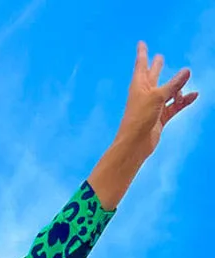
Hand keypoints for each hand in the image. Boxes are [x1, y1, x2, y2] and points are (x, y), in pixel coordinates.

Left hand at [115, 41, 196, 162]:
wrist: (135, 144)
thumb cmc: (140, 118)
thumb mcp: (158, 96)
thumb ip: (174, 84)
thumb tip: (187, 71)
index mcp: (139, 85)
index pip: (141, 64)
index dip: (142, 53)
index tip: (141, 42)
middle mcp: (145, 94)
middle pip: (153, 76)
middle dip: (155, 66)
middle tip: (159, 57)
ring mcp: (153, 106)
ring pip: (167, 91)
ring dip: (177, 86)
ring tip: (186, 80)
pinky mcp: (159, 118)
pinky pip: (174, 106)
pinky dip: (183, 101)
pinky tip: (194, 95)